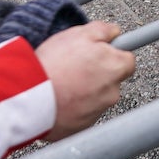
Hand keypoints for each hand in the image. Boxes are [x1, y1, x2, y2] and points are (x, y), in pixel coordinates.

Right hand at [36, 22, 135, 139]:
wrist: (29, 97)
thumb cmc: (54, 64)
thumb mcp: (79, 34)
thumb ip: (103, 30)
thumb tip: (113, 32)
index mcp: (116, 68)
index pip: (128, 61)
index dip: (113, 54)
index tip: (101, 53)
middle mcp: (112, 93)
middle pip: (111, 81)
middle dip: (97, 74)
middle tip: (74, 67)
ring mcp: (97, 113)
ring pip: (96, 98)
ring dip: (84, 91)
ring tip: (61, 83)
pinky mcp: (81, 128)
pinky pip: (81, 114)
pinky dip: (73, 107)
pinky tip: (57, 98)